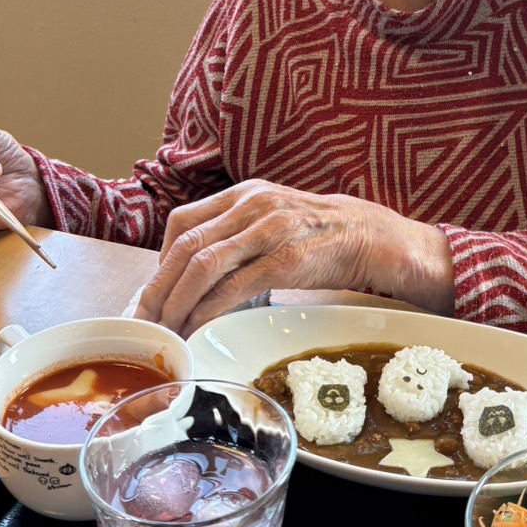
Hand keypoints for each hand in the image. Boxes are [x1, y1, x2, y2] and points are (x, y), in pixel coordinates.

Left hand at [134, 178, 453, 336]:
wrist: (381, 239)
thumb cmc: (326, 238)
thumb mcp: (277, 223)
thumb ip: (240, 238)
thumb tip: (198, 279)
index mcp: (246, 194)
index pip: (182, 223)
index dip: (158, 263)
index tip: (150, 297)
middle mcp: (254, 204)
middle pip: (186, 247)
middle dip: (159, 290)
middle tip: (146, 323)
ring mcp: (271, 229)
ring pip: (203, 265)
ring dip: (178, 304)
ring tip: (168, 332)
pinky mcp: (289, 258)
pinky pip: (236, 285)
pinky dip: (210, 309)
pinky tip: (200, 327)